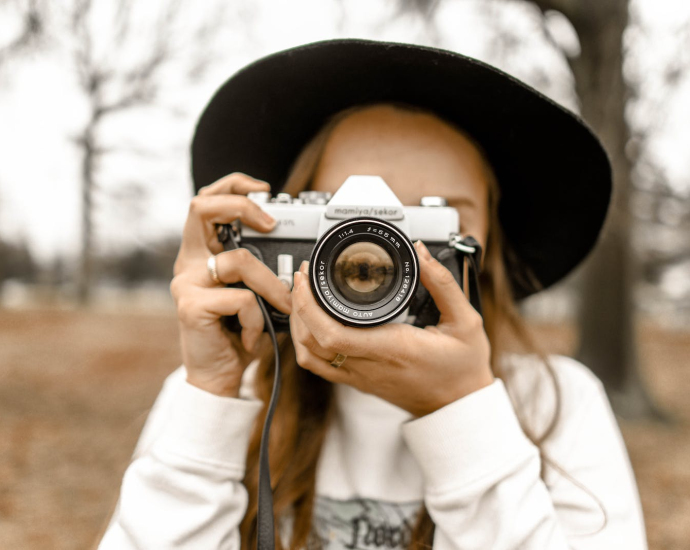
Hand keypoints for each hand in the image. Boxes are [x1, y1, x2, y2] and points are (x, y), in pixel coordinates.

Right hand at [170, 173, 291, 396]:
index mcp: (201, 253)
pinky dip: (258, 319)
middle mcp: (188, 262)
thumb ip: (259, 268)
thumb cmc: (239, 332)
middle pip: (201, 208)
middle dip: (241, 206)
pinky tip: (253, 337)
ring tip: (280, 308)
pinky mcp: (190, 307)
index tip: (264, 190)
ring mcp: (186, 283)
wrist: (219, 376)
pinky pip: (242, 299)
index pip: (206, 202)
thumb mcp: (252, 293)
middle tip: (271, 224)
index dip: (232, 186)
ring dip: (271, 286)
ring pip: (238, 261)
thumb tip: (295, 251)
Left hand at [290, 240, 493, 416]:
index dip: (309, 305)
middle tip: (303, 277)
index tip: (308, 276)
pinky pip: (319, 366)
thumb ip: (443, 284)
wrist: (460, 406)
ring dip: (297, 325)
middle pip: (311, 342)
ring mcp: (360, 377)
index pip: (333, 333)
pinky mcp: (358, 382)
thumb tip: (421, 253)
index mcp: (393, 348)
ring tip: (303, 296)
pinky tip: (312, 322)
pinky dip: (306, 343)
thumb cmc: (463, 367)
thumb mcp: (466, 321)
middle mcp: (370, 366)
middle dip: (298, 305)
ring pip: (309, 357)